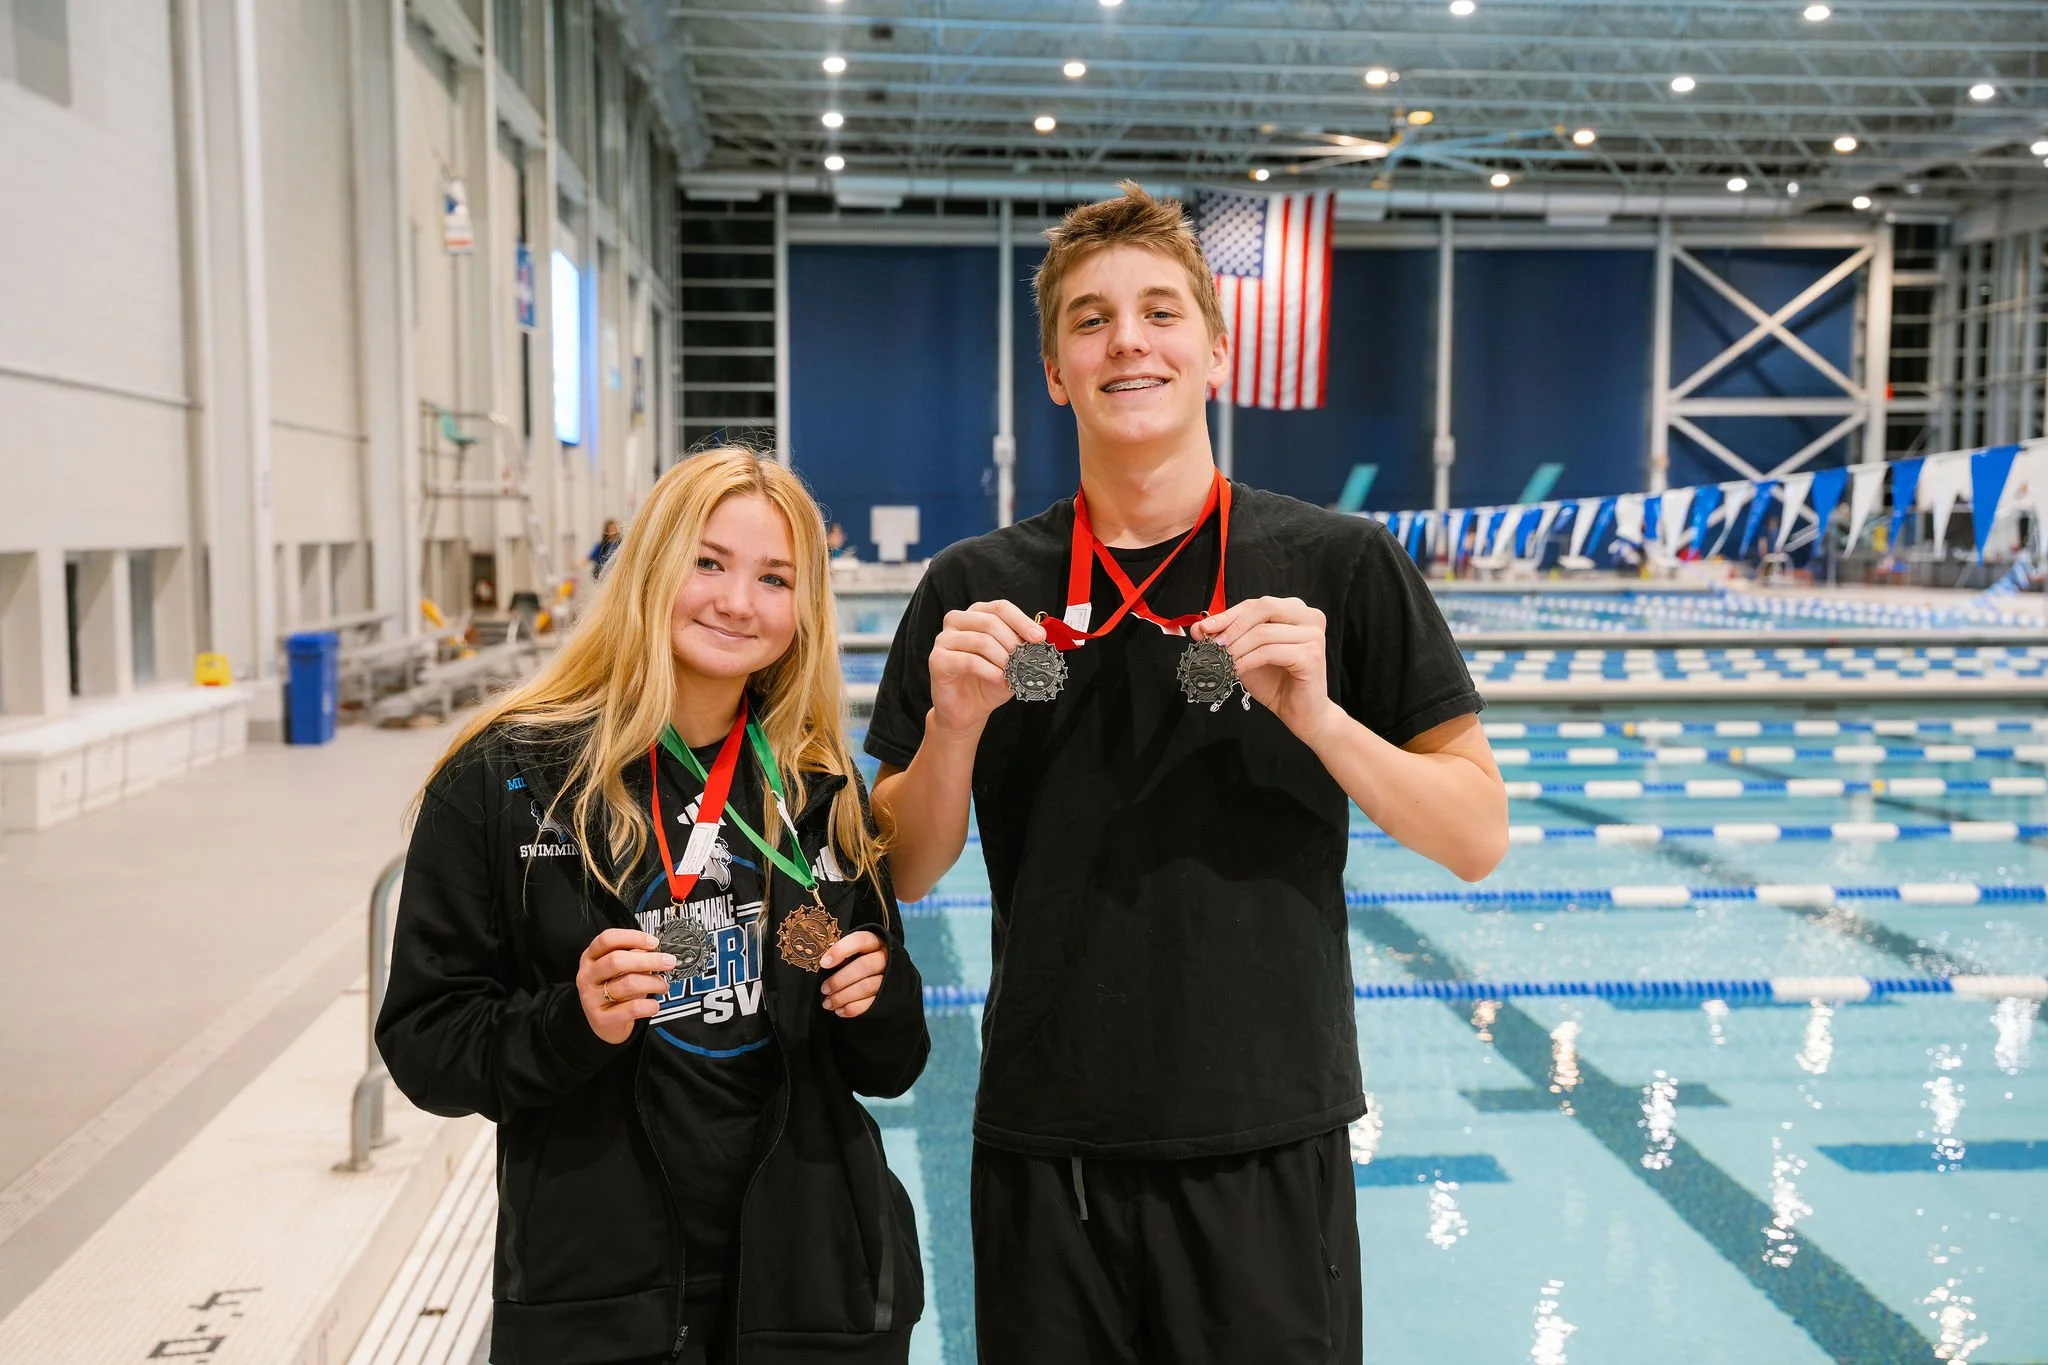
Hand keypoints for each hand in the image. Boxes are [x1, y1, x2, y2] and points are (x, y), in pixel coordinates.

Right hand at [577, 928, 675, 1044]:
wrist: (605, 1022)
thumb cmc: (615, 989)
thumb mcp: (619, 969)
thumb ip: (633, 957)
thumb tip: (656, 951)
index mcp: (590, 957)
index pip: (607, 939)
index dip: (632, 937)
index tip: (654, 942)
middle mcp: (587, 976)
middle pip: (617, 960)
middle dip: (648, 960)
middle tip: (669, 962)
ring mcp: (591, 998)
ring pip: (628, 983)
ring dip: (653, 983)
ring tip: (663, 985)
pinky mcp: (602, 1018)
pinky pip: (632, 1008)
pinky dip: (649, 1005)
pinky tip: (654, 1005)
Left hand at [817, 931, 888, 1018]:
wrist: (884, 975)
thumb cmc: (861, 961)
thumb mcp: (855, 952)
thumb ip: (843, 955)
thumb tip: (823, 965)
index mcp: (875, 942)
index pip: (859, 940)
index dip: (841, 950)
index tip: (824, 963)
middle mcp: (885, 958)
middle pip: (865, 966)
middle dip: (840, 979)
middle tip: (824, 989)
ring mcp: (889, 978)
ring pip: (867, 986)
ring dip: (843, 996)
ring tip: (828, 1003)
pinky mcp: (888, 997)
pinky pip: (871, 1003)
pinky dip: (853, 1008)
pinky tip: (840, 1010)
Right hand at [929, 599, 1042, 733]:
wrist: (969, 710)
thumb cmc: (989, 681)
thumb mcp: (1013, 661)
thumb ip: (1022, 647)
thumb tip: (1041, 638)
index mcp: (976, 615)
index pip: (1000, 608)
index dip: (1021, 621)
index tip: (1039, 637)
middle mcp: (957, 621)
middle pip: (990, 621)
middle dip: (1013, 642)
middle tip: (1025, 659)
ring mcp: (944, 639)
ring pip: (981, 640)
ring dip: (1002, 658)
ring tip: (1012, 672)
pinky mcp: (937, 659)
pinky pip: (969, 660)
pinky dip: (990, 671)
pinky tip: (1000, 679)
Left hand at [1192, 596, 1330, 735]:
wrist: (1300, 712)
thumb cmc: (1275, 682)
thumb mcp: (1245, 654)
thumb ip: (1227, 638)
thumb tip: (1199, 627)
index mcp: (1295, 610)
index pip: (1256, 604)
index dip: (1228, 615)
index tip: (1203, 628)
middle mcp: (1309, 617)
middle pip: (1263, 608)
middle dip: (1233, 626)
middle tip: (1214, 645)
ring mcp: (1313, 635)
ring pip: (1264, 632)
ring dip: (1237, 647)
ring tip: (1223, 661)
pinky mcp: (1311, 656)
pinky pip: (1270, 652)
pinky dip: (1248, 661)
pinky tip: (1236, 670)